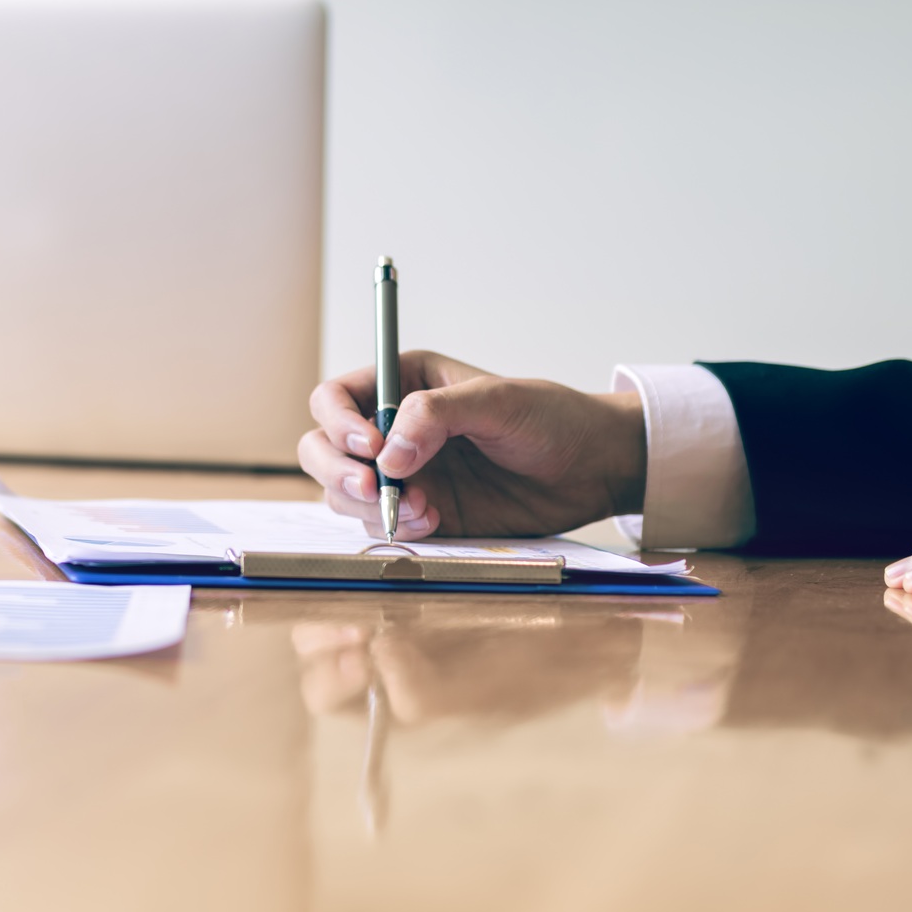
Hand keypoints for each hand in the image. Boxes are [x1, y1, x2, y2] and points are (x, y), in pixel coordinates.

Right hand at [298, 351, 646, 538]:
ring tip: (425, 507)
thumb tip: (388, 454)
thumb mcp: (497, 400)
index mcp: (402, 383)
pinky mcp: (420, 511)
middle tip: (374, 490)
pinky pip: (380, 524)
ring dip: (371, 505)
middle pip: (322, 448)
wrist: (590, 470)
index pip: (335, 398)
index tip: (370, 447)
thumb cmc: (550, 419)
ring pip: (343, 492)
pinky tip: (435, 520)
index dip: (338, 422)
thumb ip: (437, 413)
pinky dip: (397, 528)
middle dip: (337, 471)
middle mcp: (391, 429)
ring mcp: (402, 474)